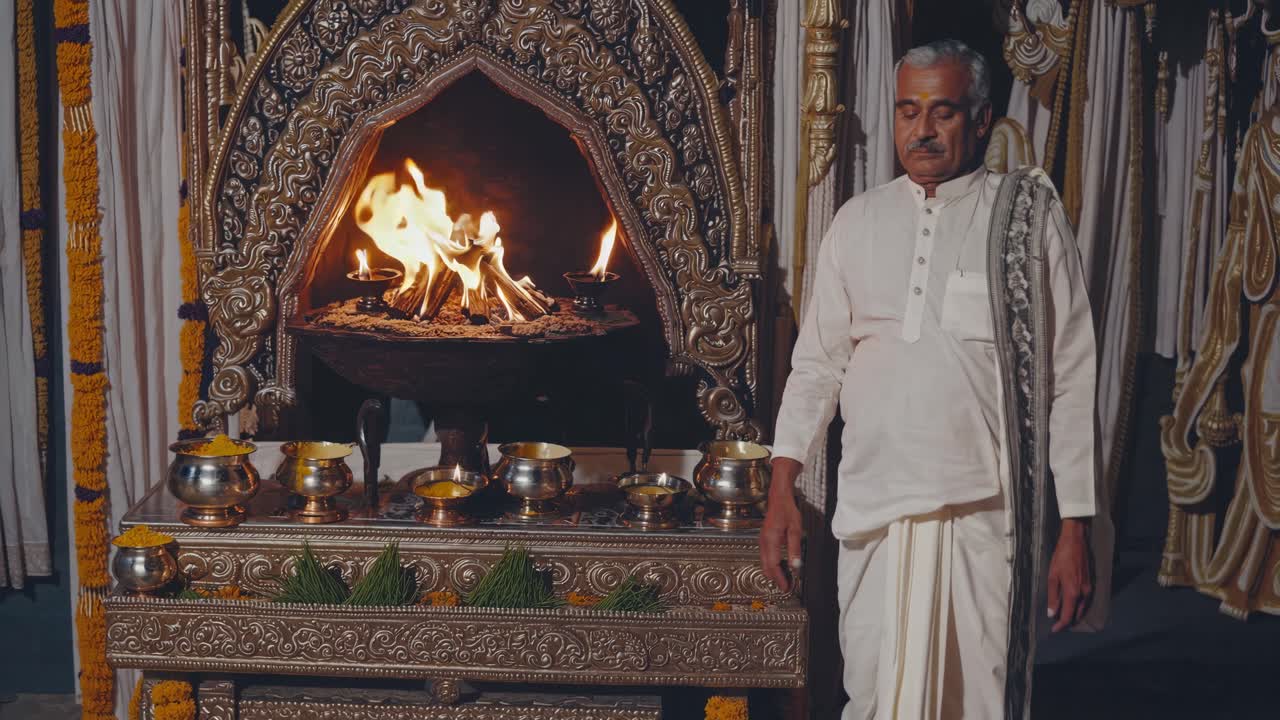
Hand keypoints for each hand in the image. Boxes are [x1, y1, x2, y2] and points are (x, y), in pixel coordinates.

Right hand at [760, 457, 803, 592]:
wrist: (778, 496)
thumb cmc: (787, 510)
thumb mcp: (795, 530)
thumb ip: (794, 549)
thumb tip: (795, 566)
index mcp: (771, 540)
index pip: (773, 565)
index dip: (779, 578)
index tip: (786, 587)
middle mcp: (763, 542)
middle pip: (766, 566)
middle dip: (775, 578)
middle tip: (786, 586)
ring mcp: (762, 540)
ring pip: (764, 562)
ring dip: (773, 572)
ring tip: (785, 578)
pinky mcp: (764, 539)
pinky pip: (765, 556)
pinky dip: (771, 564)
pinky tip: (780, 566)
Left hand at [1047, 518, 1092, 631]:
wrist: (1075, 543)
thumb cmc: (1061, 558)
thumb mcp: (1052, 577)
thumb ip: (1052, 596)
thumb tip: (1052, 613)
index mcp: (1073, 592)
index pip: (1068, 615)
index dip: (1061, 625)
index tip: (1054, 631)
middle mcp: (1084, 593)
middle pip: (1076, 614)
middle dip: (1067, 621)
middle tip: (1056, 625)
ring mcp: (1089, 589)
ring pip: (1082, 608)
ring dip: (1073, 614)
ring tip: (1062, 617)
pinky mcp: (1090, 584)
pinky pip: (1085, 601)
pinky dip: (1078, 607)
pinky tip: (1071, 606)